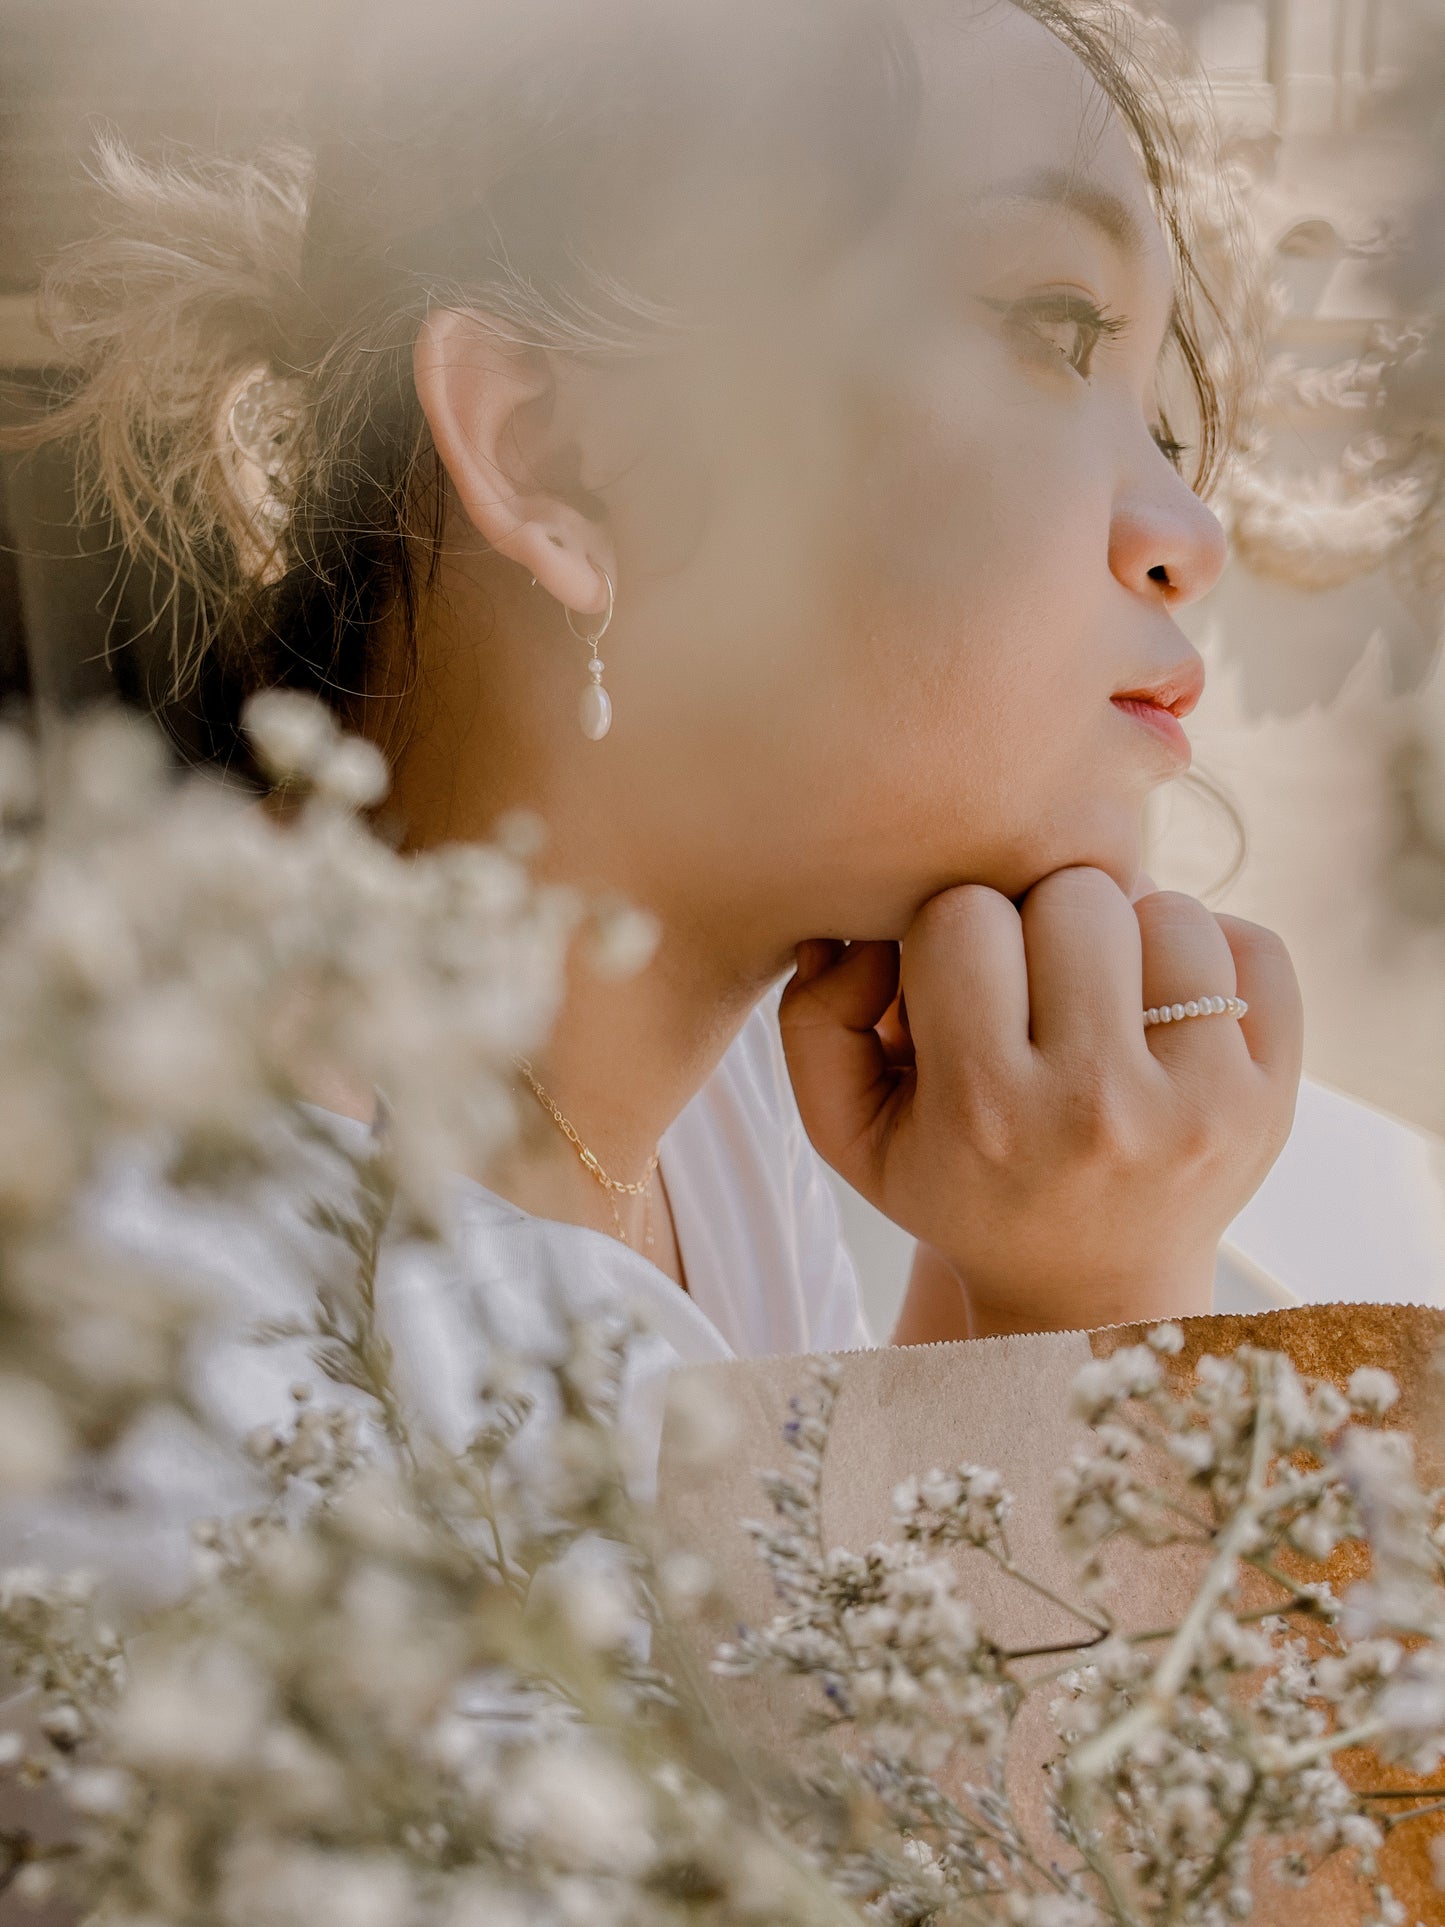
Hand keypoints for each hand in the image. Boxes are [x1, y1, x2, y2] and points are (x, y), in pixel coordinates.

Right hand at [778, 868, 1302, 1335]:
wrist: (1084, 1294)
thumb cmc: (958, 1186)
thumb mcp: (850, 1130)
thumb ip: (815, 1018)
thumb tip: (857, 934)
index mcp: (984, 1110)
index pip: (960, 917)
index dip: (950, 932)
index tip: (961, 981)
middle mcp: (1097, 1109)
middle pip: (1072, 895)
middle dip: (1042, 920)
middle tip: (1035, 980)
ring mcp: (1202, 1105)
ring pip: (1169, 909)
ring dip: (1129, 935)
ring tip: (1103, 996)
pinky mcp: (1272, 1101)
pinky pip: (1256, 945)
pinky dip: (1213, 954)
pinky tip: (1168, 1008)